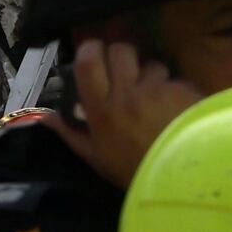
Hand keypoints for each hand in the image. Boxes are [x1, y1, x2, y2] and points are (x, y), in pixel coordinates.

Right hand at [38, 36, 202, 187]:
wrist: (181, 181)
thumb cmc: (133, 171)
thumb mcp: (96, 158)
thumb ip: (71, 133)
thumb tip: (46, 117)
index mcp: (102, 108)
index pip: (89, 62)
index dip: (90, 50)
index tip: (93, 53)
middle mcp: (127, 93)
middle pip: (120, 51)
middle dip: (122, 56)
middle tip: (125, 71)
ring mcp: (158, 90)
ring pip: (152, 65)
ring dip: (152, 75)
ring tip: (156, 96)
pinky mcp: (185, 92)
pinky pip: (177, 81)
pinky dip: (176, 92)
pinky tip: (179, 110)